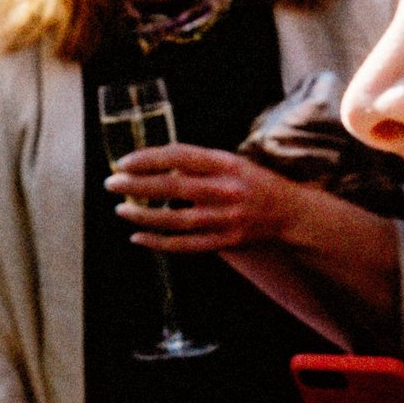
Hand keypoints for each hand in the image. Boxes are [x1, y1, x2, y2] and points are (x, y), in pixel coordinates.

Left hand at [106, 144, 301, 252]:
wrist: (292, 213)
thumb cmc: (252, 182)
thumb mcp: (230, 162)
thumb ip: (196, 164)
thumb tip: (150, 164)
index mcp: (227, 164)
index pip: (180, 157)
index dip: (148, 158)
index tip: (124, 162)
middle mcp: (227, 190)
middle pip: (174, 188)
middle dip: (137, 185)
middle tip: (112, 183)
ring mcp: (227, 218)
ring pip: (177, 220)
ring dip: (144, 216)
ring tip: (120, 209)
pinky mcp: (227, 241)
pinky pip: (187, 245)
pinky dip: (160, 243)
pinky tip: (138, 238)